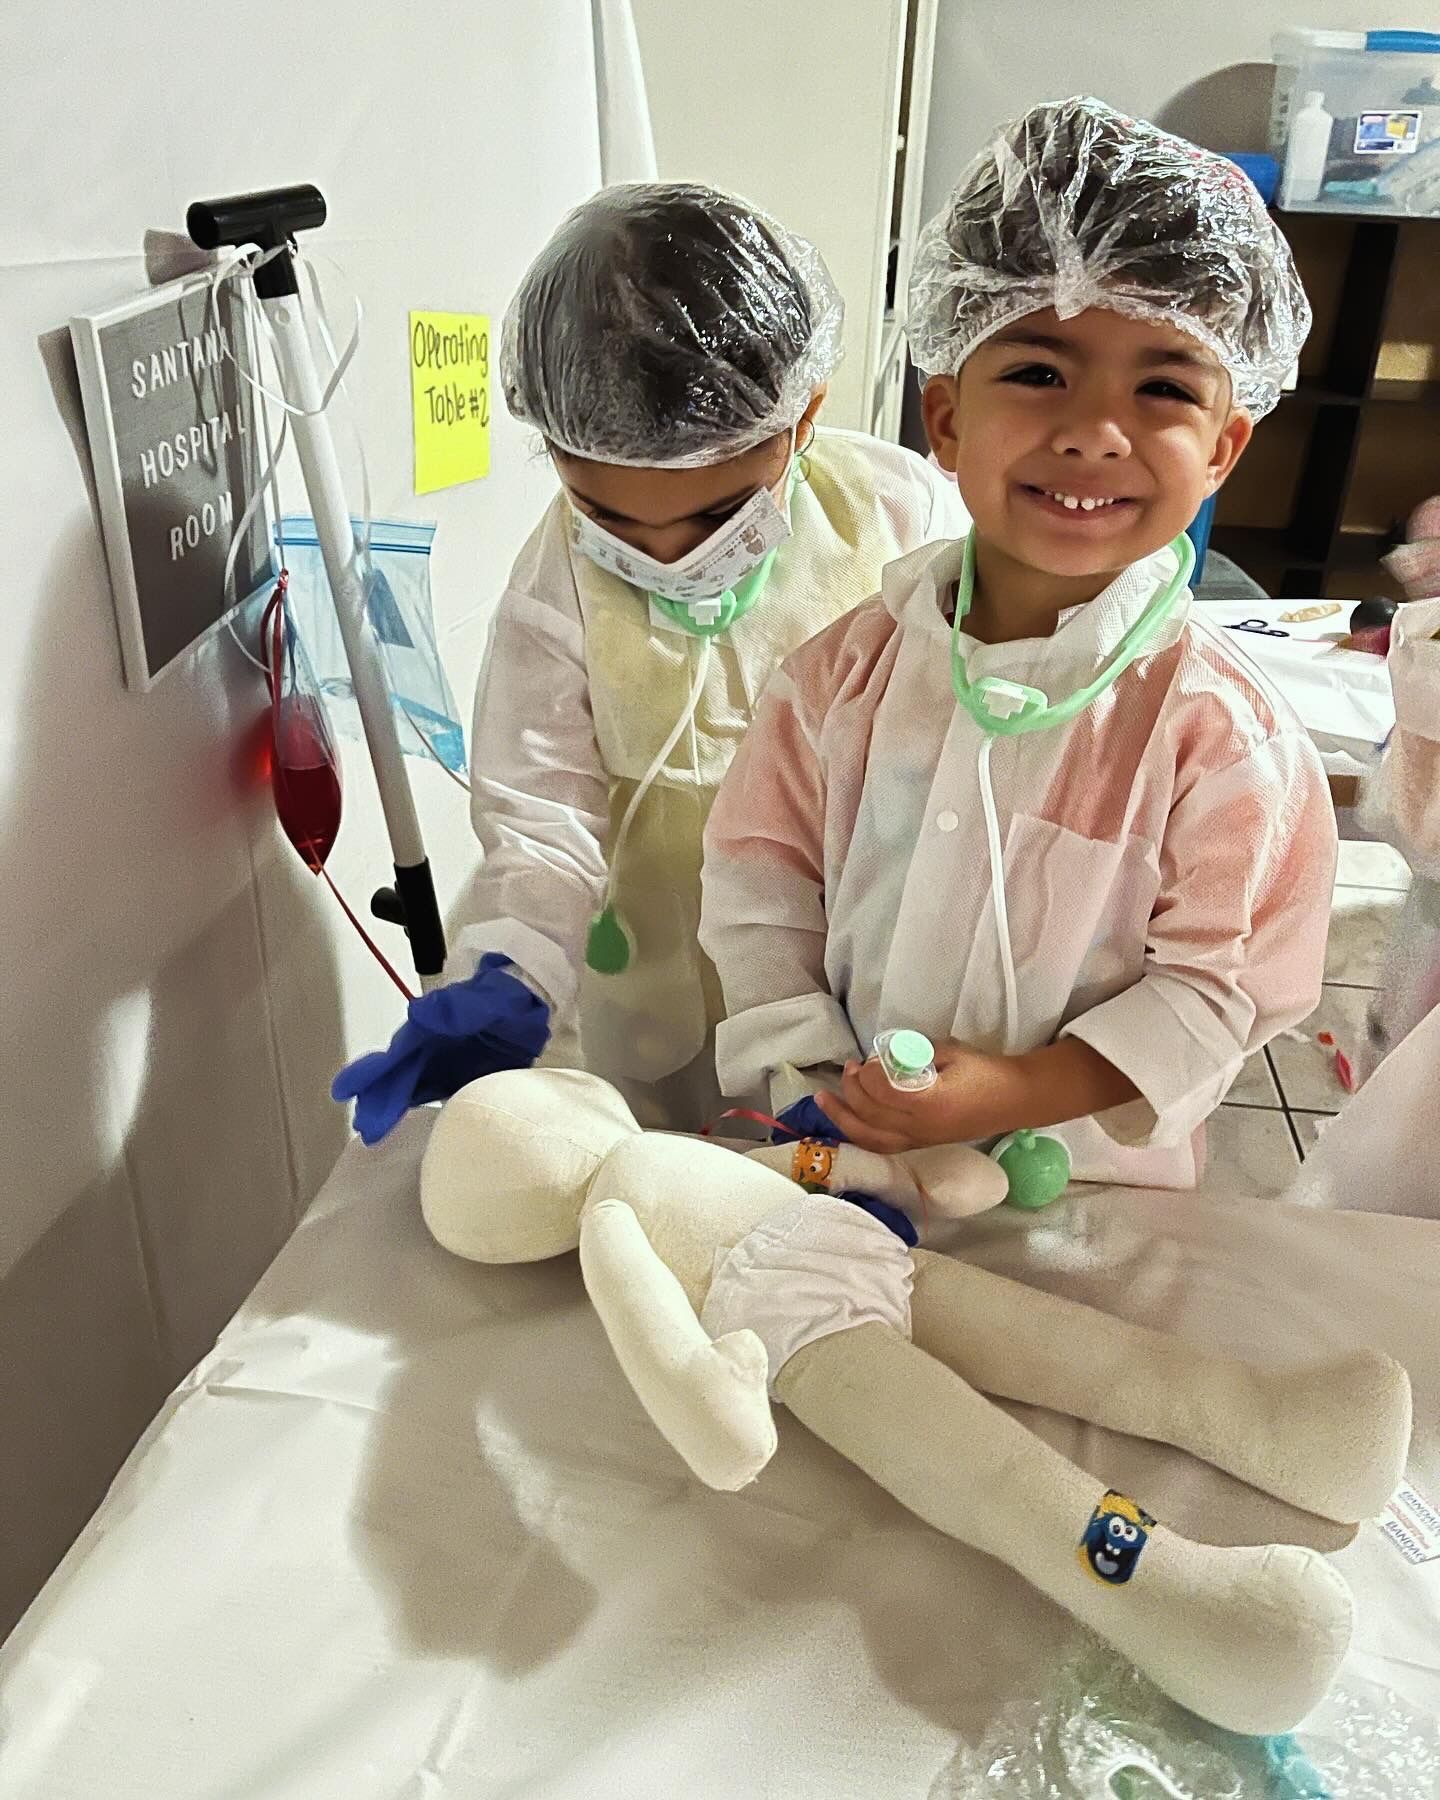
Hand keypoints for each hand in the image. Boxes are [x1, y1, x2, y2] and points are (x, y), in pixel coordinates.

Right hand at [332, 954, 550, 1145]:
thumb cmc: (502, 995)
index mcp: (428, 1029)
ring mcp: (445, 1063)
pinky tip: (408, 1124)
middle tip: (363, 1126)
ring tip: (374, 1132)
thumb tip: (418, 1015)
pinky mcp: (463, 1076)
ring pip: (411, 1088)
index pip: (394, 1055)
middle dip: (378, 1100)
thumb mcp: (481, 998)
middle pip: (398, 1076)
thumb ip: (453, 1008)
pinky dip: (418, 1108)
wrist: (528, 997)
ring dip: (392, 1108)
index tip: (343, 1090)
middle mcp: (430, 1048)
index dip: (370, 1073)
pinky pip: (435, 1094)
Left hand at [814, 1041, 1025, 1153]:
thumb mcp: (948, 1052)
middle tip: (847, 1068)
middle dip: (851, 1090)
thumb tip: (881, 1059)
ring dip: (843, 1118)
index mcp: (929, 1102)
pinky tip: (847, 1120)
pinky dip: (859, 1133)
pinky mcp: (921, 1145)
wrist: (1014, 1100)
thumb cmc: (984, 1071)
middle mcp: (920, 1128)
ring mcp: (920, 1141)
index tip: (865, 1059)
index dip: (866, 1074)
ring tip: (824, 1099)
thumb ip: (912, 1056)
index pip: (881, 1092)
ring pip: (870, 1137)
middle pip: (870, 1115)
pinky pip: (881, 1145)